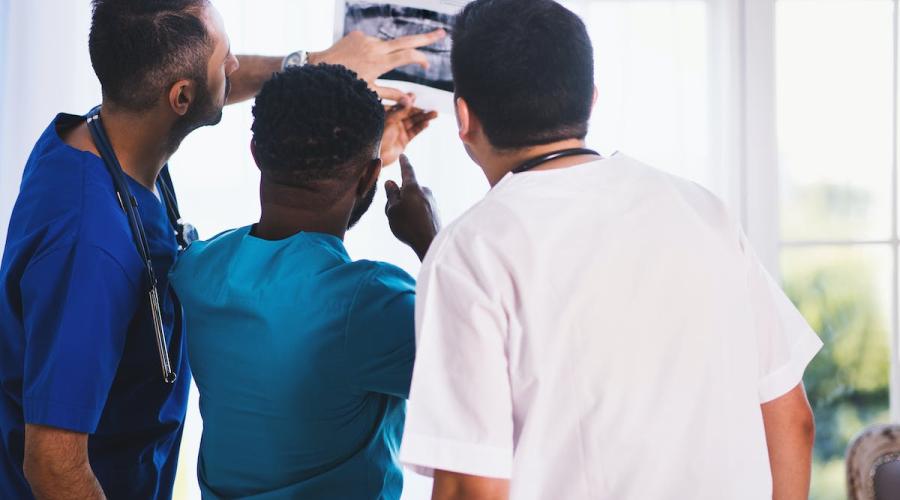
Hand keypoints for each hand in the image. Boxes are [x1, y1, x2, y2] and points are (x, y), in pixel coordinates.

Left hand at [310, 29, 446, 102]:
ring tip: (365, 70)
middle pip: (407, 40)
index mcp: (379, 62)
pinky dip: (372, 52)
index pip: (408, 55)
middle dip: (426, 37)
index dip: (421, 59)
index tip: (427, 65)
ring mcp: (366, 39)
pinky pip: (371, 43)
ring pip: (386, 45)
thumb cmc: (344, 85)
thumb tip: (412, 101)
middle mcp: (375, 47)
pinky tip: (357, 62)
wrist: (317, 68)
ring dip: (386, 55)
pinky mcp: (357, 34)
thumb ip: (392, 95)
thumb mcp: (369, 93)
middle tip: (442, 33)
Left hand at [380, 98, 437, 166]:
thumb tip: (410, 99)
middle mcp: (394, 122)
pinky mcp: (404, 140)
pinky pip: (414, 132)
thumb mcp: (389, 120)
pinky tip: (427, 123)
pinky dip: (421, 127)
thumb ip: (400, 110)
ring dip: (424, 118)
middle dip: (420, 110)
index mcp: (387, 115)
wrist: (375, 156)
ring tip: (435, 114)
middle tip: (431, 106)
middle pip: (409, 113)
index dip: (408, 101)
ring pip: (414, 122)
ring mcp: (399, 131)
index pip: (400, 105)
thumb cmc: (377, 136)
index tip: (416, 96)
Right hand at [385, 155, 439, 260]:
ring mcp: (432, 201)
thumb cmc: (408, 226)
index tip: (403, 156)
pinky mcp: (436, 211)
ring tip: (403, 224)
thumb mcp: (392, 210)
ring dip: (406, 207)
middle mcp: (425, 191)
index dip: (404, 163)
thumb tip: (391, 182)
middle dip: (399, 198)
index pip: (407, 171)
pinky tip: (413, 228)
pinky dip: (415, 214)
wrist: (430, 243)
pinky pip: (421, 209)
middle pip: (408, 190)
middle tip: (392, 213)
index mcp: (413, 187)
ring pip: (414, 200)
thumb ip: (391, 194)